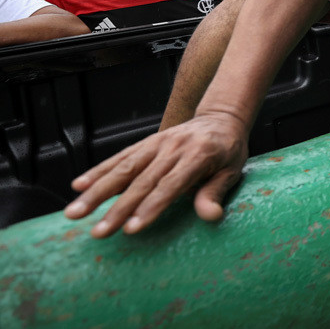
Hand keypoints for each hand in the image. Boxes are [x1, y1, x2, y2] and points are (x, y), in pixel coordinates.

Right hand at [64, 115, 249, 236]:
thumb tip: (210, 216)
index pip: (170, 185)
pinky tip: (79, 186)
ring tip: (75, 212)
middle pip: (142, 180)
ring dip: (97, 191)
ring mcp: (157, 143)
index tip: (131, 228)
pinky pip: (120, 157)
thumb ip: (216, 192)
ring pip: (123, 168)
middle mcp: (173, 147)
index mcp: (198, 155)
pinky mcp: (146, 142)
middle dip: (117, 208)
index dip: (150, 207)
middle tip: (98, 232)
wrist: (221, 119)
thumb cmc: (228, 151)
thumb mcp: (232, 171)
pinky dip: (99, 171)